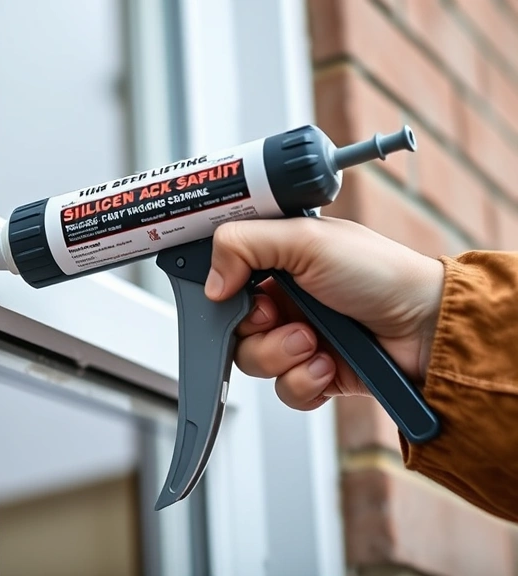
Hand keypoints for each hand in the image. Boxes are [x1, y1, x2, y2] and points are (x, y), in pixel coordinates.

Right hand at [205, 216, 444, 409]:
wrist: (427, 328)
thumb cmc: (382, 274)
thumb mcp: (306, 240)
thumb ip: (244, 245)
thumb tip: (209, 280)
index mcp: (279, 261)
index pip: (227, 281)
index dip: (225, 294)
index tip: (235, 295)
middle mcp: (286, 300)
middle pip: (234, 329)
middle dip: (258, 331)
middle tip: (281, 319)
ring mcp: (300, 338)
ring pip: (254, 363)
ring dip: (282, 355)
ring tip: (313, 342)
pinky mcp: (316, 373)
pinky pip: (284, 391)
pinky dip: (303, 381)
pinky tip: (327, 363)